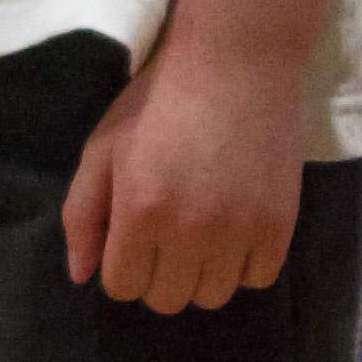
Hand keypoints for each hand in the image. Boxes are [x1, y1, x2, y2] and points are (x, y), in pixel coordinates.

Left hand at [60, 38, 305, 312]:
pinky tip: (234, 228)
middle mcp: (190, 231)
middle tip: (165, 233)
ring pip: (212, 296)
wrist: (236, 62)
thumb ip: (82, 214)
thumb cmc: (158, 101)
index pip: (122, 287)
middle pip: (167, 299)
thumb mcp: (103, 148)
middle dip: (157, 273)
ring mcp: (240, 231)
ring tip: (200, 232)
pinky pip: (257, 279)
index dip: (121, 266)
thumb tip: (81, 275)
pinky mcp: (280, 225)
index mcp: (140, 212)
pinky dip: (243, 264)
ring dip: (200, 273)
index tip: (132, 237)